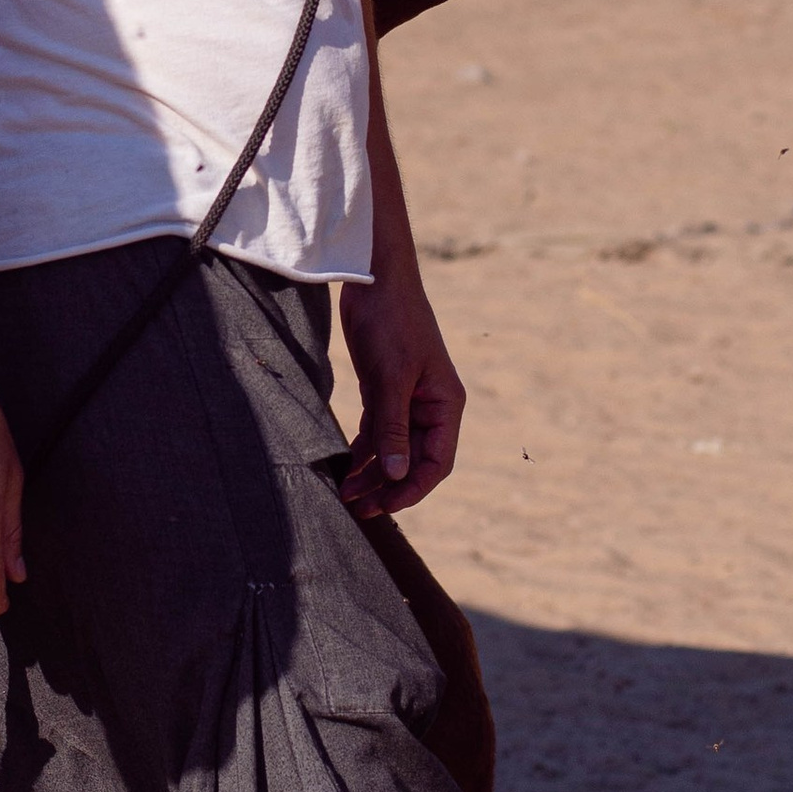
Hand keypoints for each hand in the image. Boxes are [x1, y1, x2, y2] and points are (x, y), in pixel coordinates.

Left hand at [338, 264, 464, 515]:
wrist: (374, 280)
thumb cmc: (392, 323)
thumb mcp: (390, 379)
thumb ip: (392, 429)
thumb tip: (395, 476)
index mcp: (446, 405)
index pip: (437, 462)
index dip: (413, 488)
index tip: (386, 506)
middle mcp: (430, 407)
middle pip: (414, 460)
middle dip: (388, 487)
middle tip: (360, 510)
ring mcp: (407, 399)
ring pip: (392, 449)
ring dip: (372, 473)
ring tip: (347, 496)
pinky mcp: (384, 390)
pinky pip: (377, 431)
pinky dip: (363, 450)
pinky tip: (346, 468)